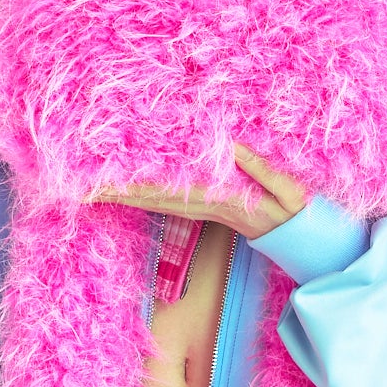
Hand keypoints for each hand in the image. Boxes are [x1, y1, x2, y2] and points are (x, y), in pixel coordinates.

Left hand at [84, 141, 309, 240]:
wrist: (308, 240)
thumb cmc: (301, 213)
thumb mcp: (291, 191)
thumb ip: (263, 169)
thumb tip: (233, 146)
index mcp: (220, 199)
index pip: (167, 192)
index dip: (132, 186)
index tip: (99, 181)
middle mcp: (207, 205)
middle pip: (152, 199)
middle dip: (115, 192)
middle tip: (77, 184)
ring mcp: (207, 208)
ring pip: (158, 202)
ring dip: (126, 195)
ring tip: (94, 186)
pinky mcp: (212, 206)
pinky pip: (172, 201)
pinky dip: (148, 193)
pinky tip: (133, 186)